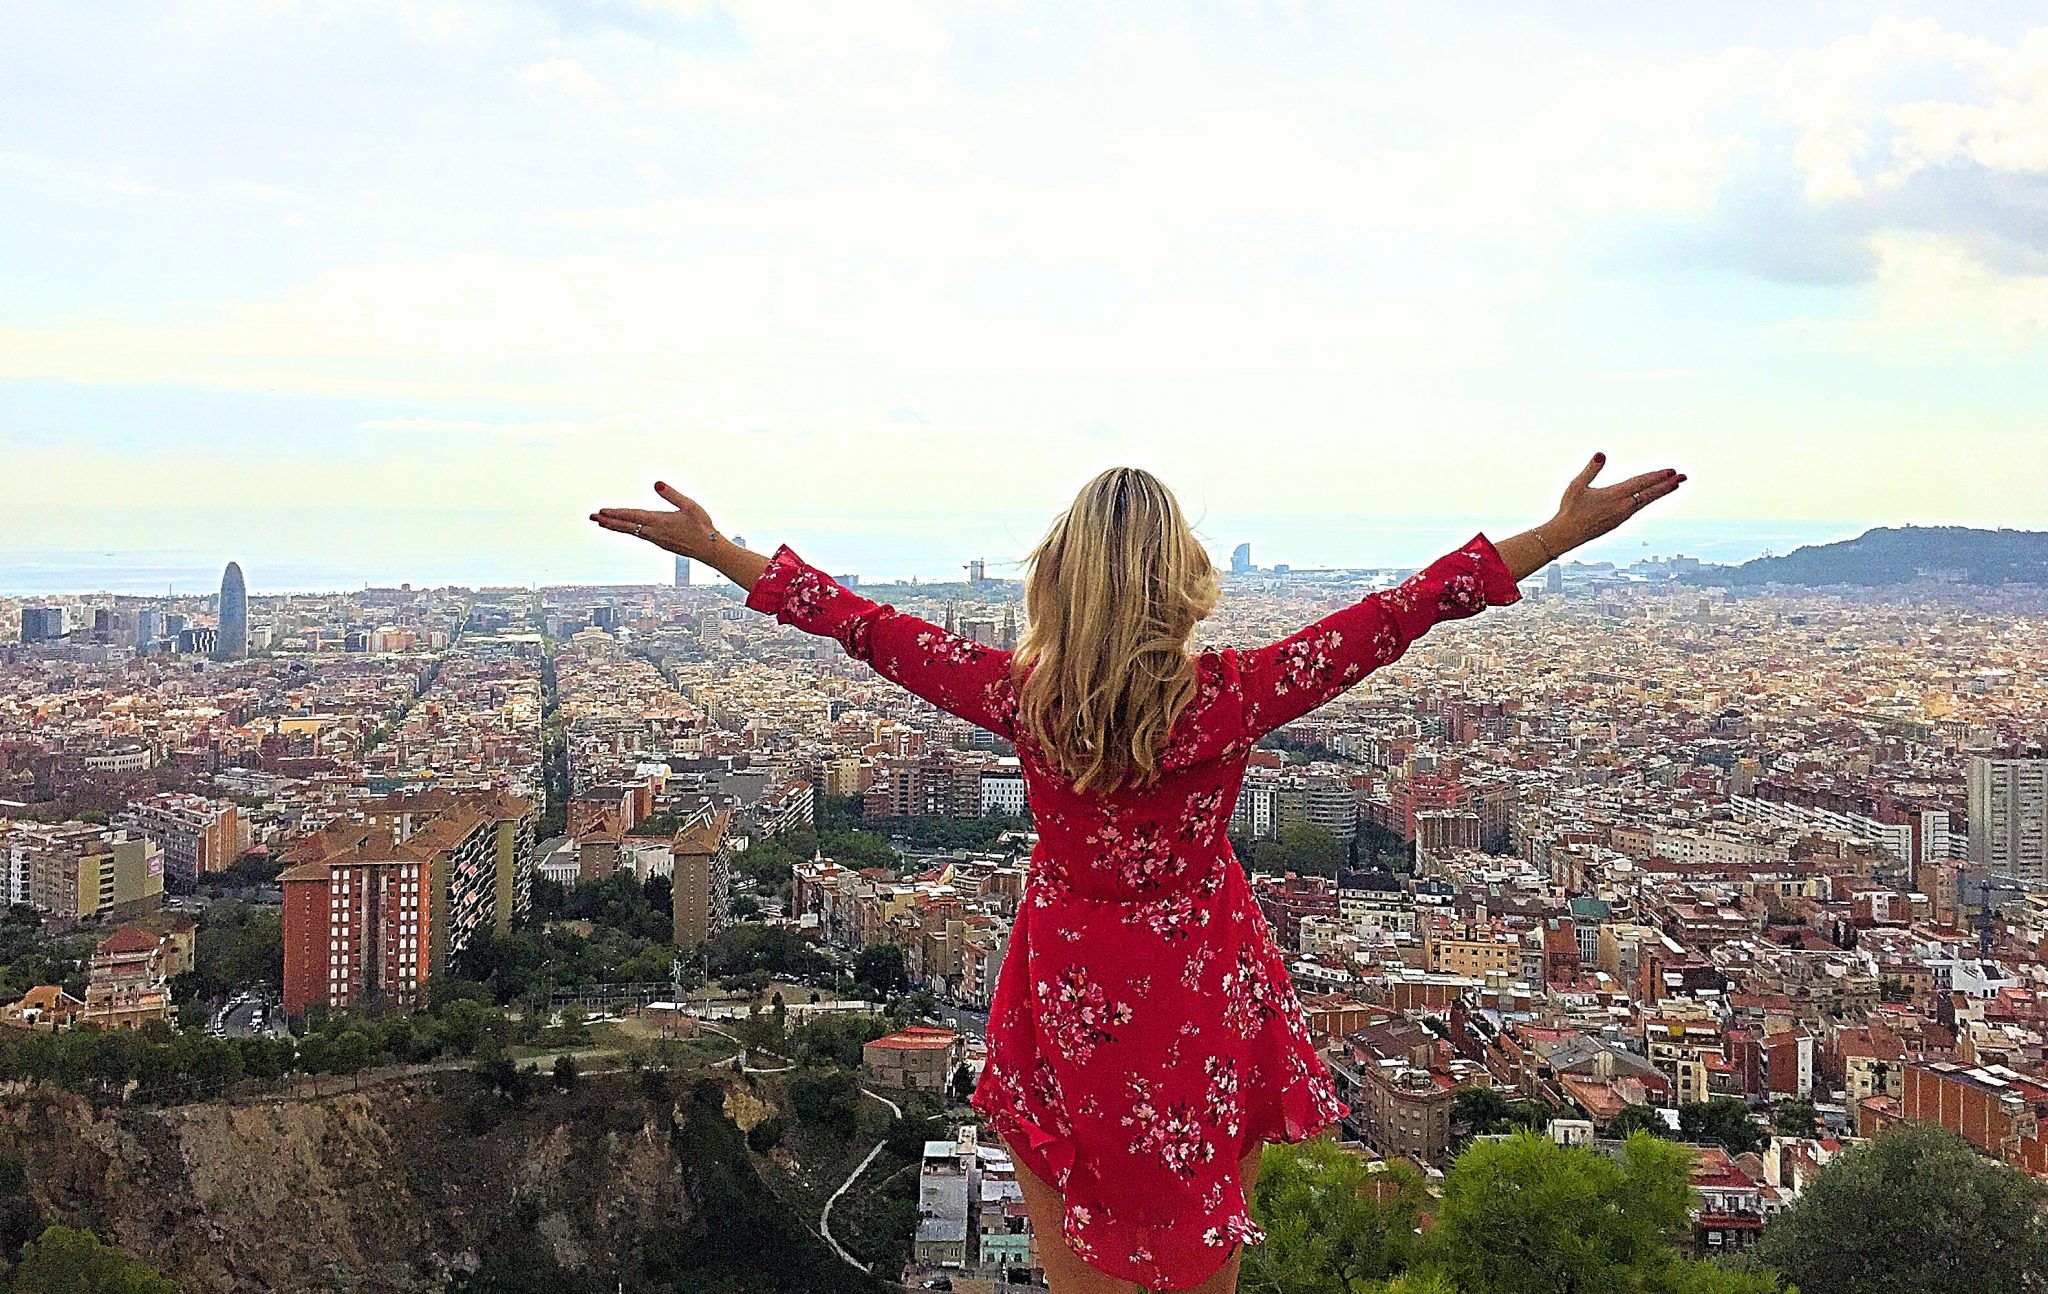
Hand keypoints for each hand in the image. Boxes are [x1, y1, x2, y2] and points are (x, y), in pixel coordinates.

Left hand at [589, 482, 720, 558]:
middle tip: (591, 517)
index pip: (632, 516)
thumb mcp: (690, 506)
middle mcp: (654, 532)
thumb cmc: (702, 526)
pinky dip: (627, 531)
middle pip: (626, 526)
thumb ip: (672, 494)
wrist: (710, 550)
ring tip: (601, 523)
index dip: (615, 513)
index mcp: (659, 522)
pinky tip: (624, 529)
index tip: (601, 512)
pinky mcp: (660, 542)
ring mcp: (656, 539)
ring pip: (630, 532)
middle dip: (608, 521)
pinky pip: (638, 535)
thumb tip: (656, 483)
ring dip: (615, 526)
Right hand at [1544, 453, 1684, 549]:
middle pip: (1650, 494)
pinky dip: (1649, 500)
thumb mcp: (1576, 486)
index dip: (1657, 477)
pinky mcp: (1619, 521)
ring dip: (1661, 492)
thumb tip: (1601, 454)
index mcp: (1613, 496)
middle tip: (1684, 477)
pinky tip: (1651, 496)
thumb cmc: (1569, 509)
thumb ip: (1591, 470)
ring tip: (1674, 485)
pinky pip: (1639, 508)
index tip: (1672, 471)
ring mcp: (1622, 516)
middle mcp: (1622, 507)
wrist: (1566, 535)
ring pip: (1646, 501)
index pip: (1640, 484)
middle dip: (1668, 485)